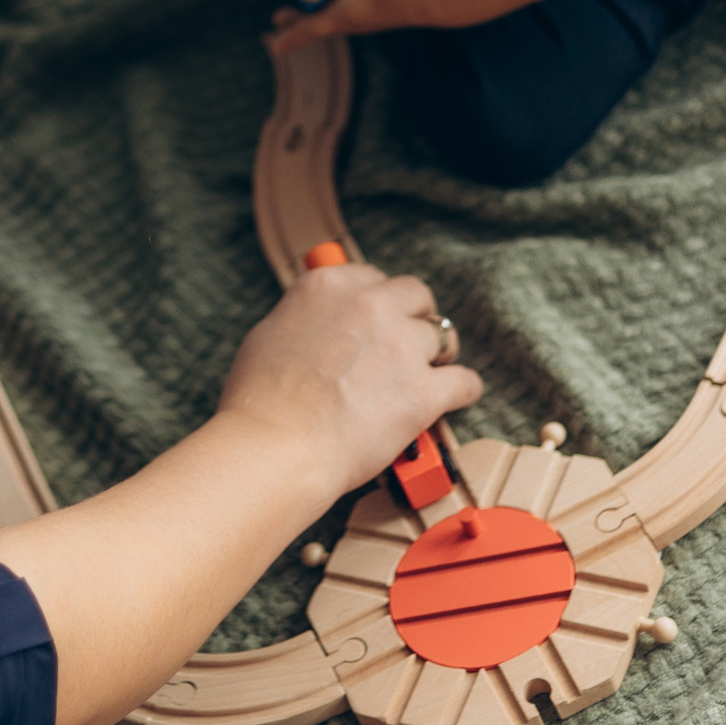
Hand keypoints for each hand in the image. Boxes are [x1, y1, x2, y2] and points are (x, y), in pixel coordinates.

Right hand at [216, 262, 480, 495]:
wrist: (276, 446)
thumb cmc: (260, 401)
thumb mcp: (269, 334)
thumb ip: (304, 318)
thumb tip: (316, 321)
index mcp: (329, 287)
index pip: (373, 277)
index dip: (380, 301)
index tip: (380, 318)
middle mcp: (370, 305)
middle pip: (416, 294)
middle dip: (415, 317)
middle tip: (410, 343)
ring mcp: (400, 345)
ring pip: (442, 336)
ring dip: (436, 356)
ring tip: (428, 374)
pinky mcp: (424, 390)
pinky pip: (465, 381)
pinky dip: (463, 390)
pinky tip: (457, 397)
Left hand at [264, 0, 449, 51]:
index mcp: (343, 15)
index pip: (308, 29)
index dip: (288, 35)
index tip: (272, 45)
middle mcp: (353, 20)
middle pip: (319, 22)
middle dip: (299, 18)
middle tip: (279, 17)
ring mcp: (368, 15)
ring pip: (335, 13)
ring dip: (318, 6)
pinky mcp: (380, 6)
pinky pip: (350, 4)